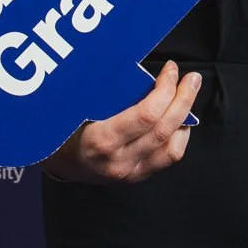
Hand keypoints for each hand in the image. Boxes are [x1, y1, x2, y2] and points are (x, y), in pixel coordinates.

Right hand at [41, 60, 200, 183]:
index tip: (170, 69)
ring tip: (187, 95)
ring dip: (185, 118)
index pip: (146, 115)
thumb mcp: (81, 107)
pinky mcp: (137, 177)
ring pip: (172, 147)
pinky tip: (180, 119)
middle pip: (164, 129)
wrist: (57, 162)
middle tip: (191, 78)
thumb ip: (111, 94)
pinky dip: (179, 136)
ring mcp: (129, 173)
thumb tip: (145, 70)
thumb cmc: (65, 128)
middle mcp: (118, 162)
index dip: (165, 89)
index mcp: (101, 141)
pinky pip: (168, 158)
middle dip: (183, 98)